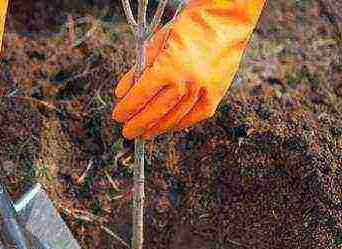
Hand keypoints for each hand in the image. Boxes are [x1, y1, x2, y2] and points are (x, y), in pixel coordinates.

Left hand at [113, 0, 264, 139]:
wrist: (223, 23)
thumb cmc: (187, 29)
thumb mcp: (156, 43)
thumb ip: (138, 70)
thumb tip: (121, 93)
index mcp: (168, 67)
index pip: (141, 95)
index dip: (127, 108)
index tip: (118, 116)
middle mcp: (186, 82)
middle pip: (156, 111)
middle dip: (139, 124)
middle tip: (128, 132)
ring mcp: (202, 91)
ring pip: (175, 117)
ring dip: (157, 128)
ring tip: (145, 133)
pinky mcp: (215, 95)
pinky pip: (194, 116)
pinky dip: (179, 124)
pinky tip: (167, 127)